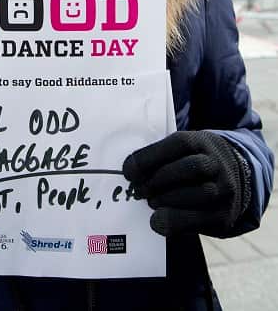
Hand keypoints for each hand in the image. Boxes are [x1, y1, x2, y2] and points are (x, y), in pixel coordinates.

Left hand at [123, 131, 249, 236]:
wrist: (236, 180)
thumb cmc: (195, 164)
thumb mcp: (183, 151)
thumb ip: (161, 158)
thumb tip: (131, 173)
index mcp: (202, 142)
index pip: (178, 144)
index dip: (150, 157)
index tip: (127, 171)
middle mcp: (217, 164)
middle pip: (189, 168)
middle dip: (158, 180)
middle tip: (138, 189)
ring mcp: (225, 189)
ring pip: (198, 193)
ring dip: (167, 200)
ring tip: (151, 201)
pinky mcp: (224, 215)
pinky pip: (200, 220)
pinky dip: (174, 221)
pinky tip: (157, 219)